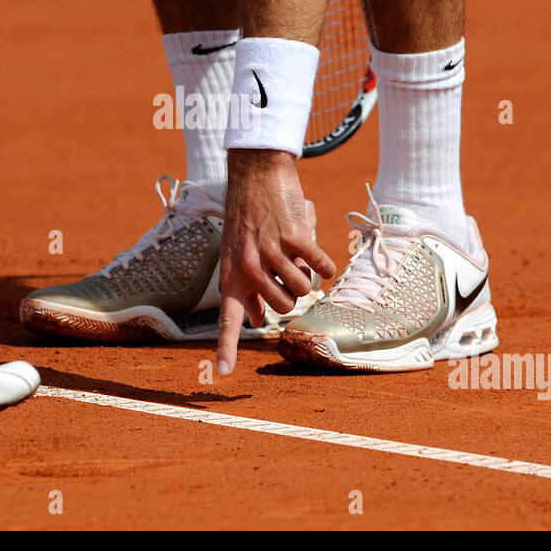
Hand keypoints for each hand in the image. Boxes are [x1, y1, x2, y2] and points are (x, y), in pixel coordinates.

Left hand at [216, 150, 336, 375]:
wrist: (256, 175)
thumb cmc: (247, 217)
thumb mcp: (235, 255)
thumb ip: (244, 287)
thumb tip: (251, 320)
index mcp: (233, 276)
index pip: (228, 319)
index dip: (227, 348)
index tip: (224, 374)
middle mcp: (249, 268)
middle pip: (284, 308)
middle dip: (294, 294)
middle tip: (289, 270)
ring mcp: (272, 253)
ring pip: (304, 289)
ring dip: (308, 275)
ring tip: (297, 253)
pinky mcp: (295, 238)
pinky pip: (321, 267)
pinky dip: (326, 263)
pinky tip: (321, 254)